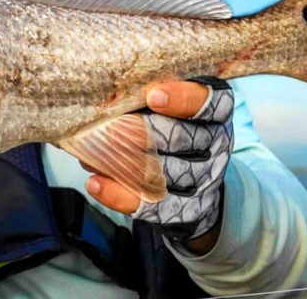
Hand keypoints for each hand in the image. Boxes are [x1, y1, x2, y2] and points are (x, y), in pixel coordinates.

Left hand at [83, 78, 233, 252]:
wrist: (195, 182)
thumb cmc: (172, 127)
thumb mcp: (170, 107)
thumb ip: (145, 99)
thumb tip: (104, 101)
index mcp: (215, 113)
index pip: (208, 102)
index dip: (182, 99)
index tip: (153, 97)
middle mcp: (216, 145)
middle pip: (180, 138)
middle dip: (142, 133)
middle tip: (110, 130)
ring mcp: (204, 179)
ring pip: (164, 173)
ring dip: (124, 165)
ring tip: (91, 155)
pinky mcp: (187, 209)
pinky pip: (152, 206)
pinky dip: (120, 195)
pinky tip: (96, 184)